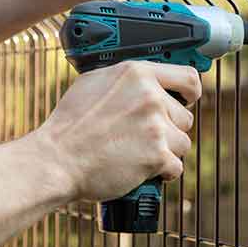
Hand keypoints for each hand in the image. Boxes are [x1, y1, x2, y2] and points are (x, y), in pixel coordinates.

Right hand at [30, 62, 200, 202]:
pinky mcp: (157, 156)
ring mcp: (155, 127)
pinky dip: (162, 172)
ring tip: (138, 153)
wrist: (57, 160)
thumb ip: (126, 79)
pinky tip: (142, 169)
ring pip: (182, 143)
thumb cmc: (69, 125)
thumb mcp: (93, 83)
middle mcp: (150, 97)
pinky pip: (176, 166)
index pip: (188, 77)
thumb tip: (145, 80)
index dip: (190, 92)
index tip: (187, 101)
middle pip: (185, 117)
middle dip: (169, 129)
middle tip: (143, 137)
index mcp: (136, 73)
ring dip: (165, 151)